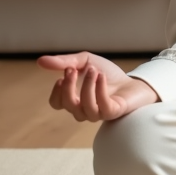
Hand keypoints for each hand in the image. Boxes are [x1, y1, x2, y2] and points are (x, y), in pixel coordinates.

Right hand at [38, 51, 159, 121]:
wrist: (134, 82)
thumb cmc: (108, 74)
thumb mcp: (85, 62)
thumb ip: (65, 62)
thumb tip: (40, 61)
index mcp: (74, 100)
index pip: (56, 103)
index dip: (57, 91)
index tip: (64, 72)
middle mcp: (84, 110)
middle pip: (68, 105)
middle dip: (69, 87)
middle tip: (73, 70)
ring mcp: (99, 113)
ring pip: (85, 108)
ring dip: (86, 87)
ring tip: (94, 70)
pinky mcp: (113, 113)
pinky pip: (102, 107)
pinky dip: (99, 90)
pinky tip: (101, 76)